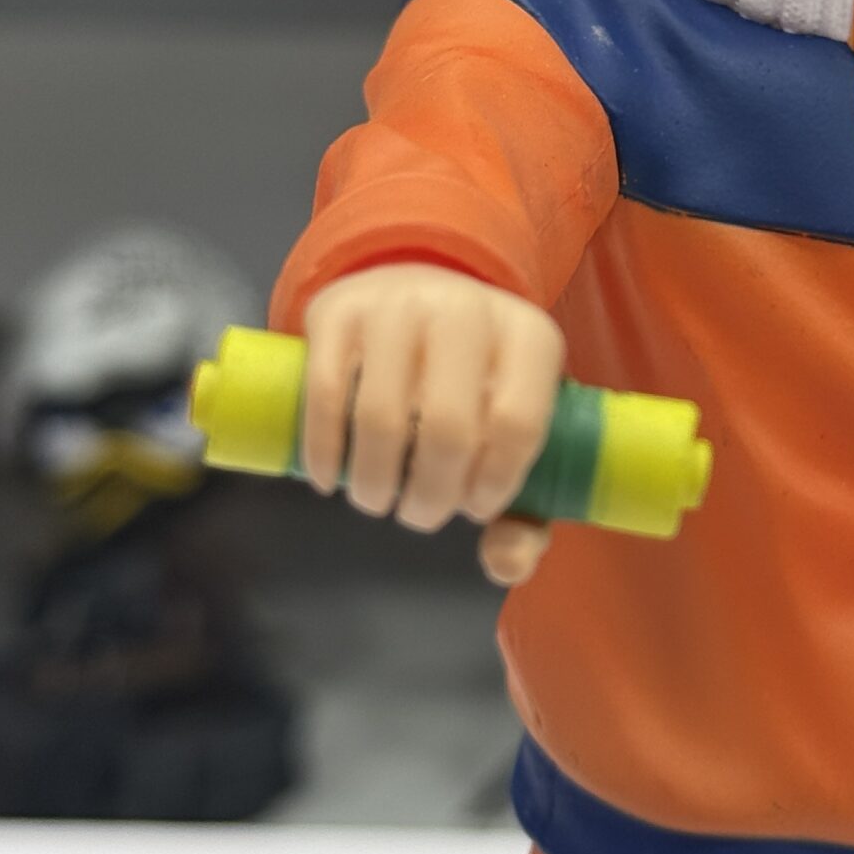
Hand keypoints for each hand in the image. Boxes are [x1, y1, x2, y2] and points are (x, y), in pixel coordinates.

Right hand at [301, 263, 564, 586]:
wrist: (416, 292)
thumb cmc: (474, 382)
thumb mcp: (514, 431)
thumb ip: (523, 511)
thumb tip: (506, 561)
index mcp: (529, 338)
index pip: (518, 426)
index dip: (492, 486)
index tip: (473, 507)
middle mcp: (468, 310)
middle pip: (449, 429)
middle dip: (429, 497)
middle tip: (418, 514)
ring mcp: (399, 303)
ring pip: (381, 417)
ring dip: (374, 484)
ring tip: (376, 498)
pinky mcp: (338, 311)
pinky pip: (324, 396)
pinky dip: (323, 454)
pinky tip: (328, 478)